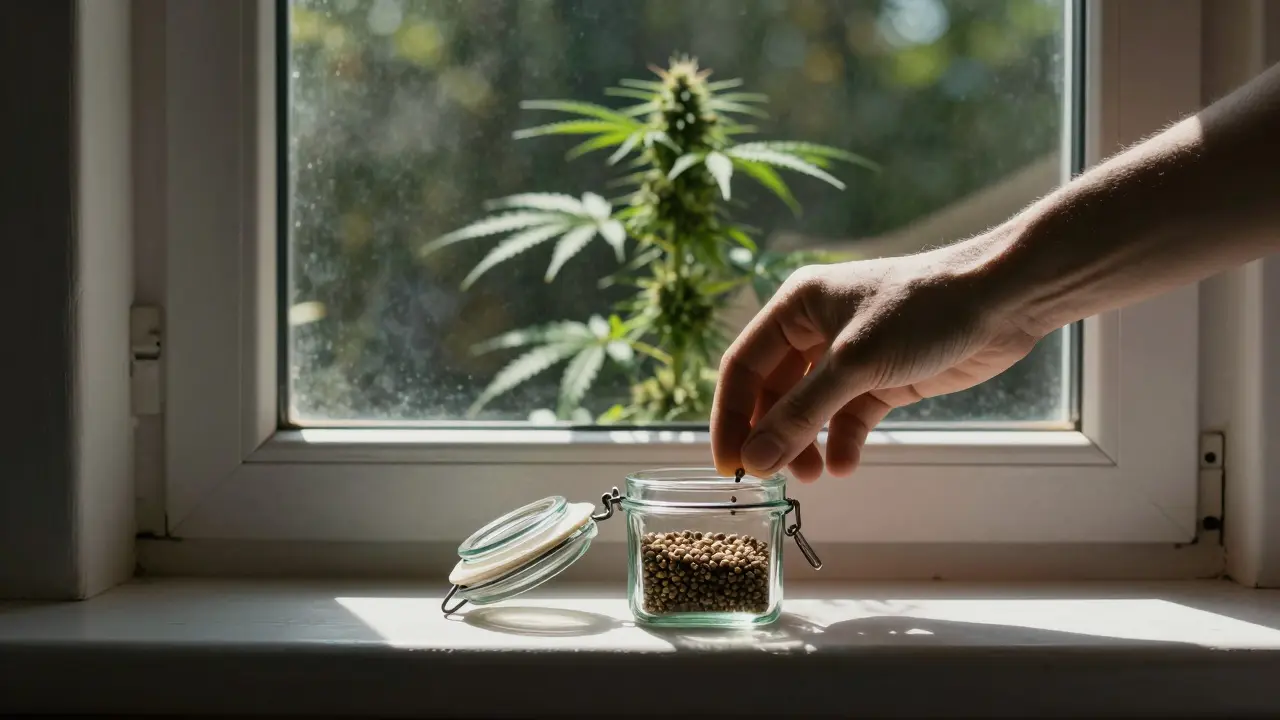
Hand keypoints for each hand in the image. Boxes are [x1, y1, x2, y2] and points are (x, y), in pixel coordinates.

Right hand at [711, 242, 1040, 480]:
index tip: (728, 462)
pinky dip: (844, 441)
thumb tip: (756, 459)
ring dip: (807, 444)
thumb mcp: (853, 364)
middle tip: (773, 477)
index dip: (731, 415)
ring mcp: (850, 354)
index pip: (743, 366)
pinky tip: (846, 465)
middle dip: (773, 435)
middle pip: (774, 391)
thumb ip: (801, 415)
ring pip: (810, 408)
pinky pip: (848, 416)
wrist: (1002, 300)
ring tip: (814, 476)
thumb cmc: (923, 310)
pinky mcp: (883, 376)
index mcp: (796, 307)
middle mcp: (816, 328)